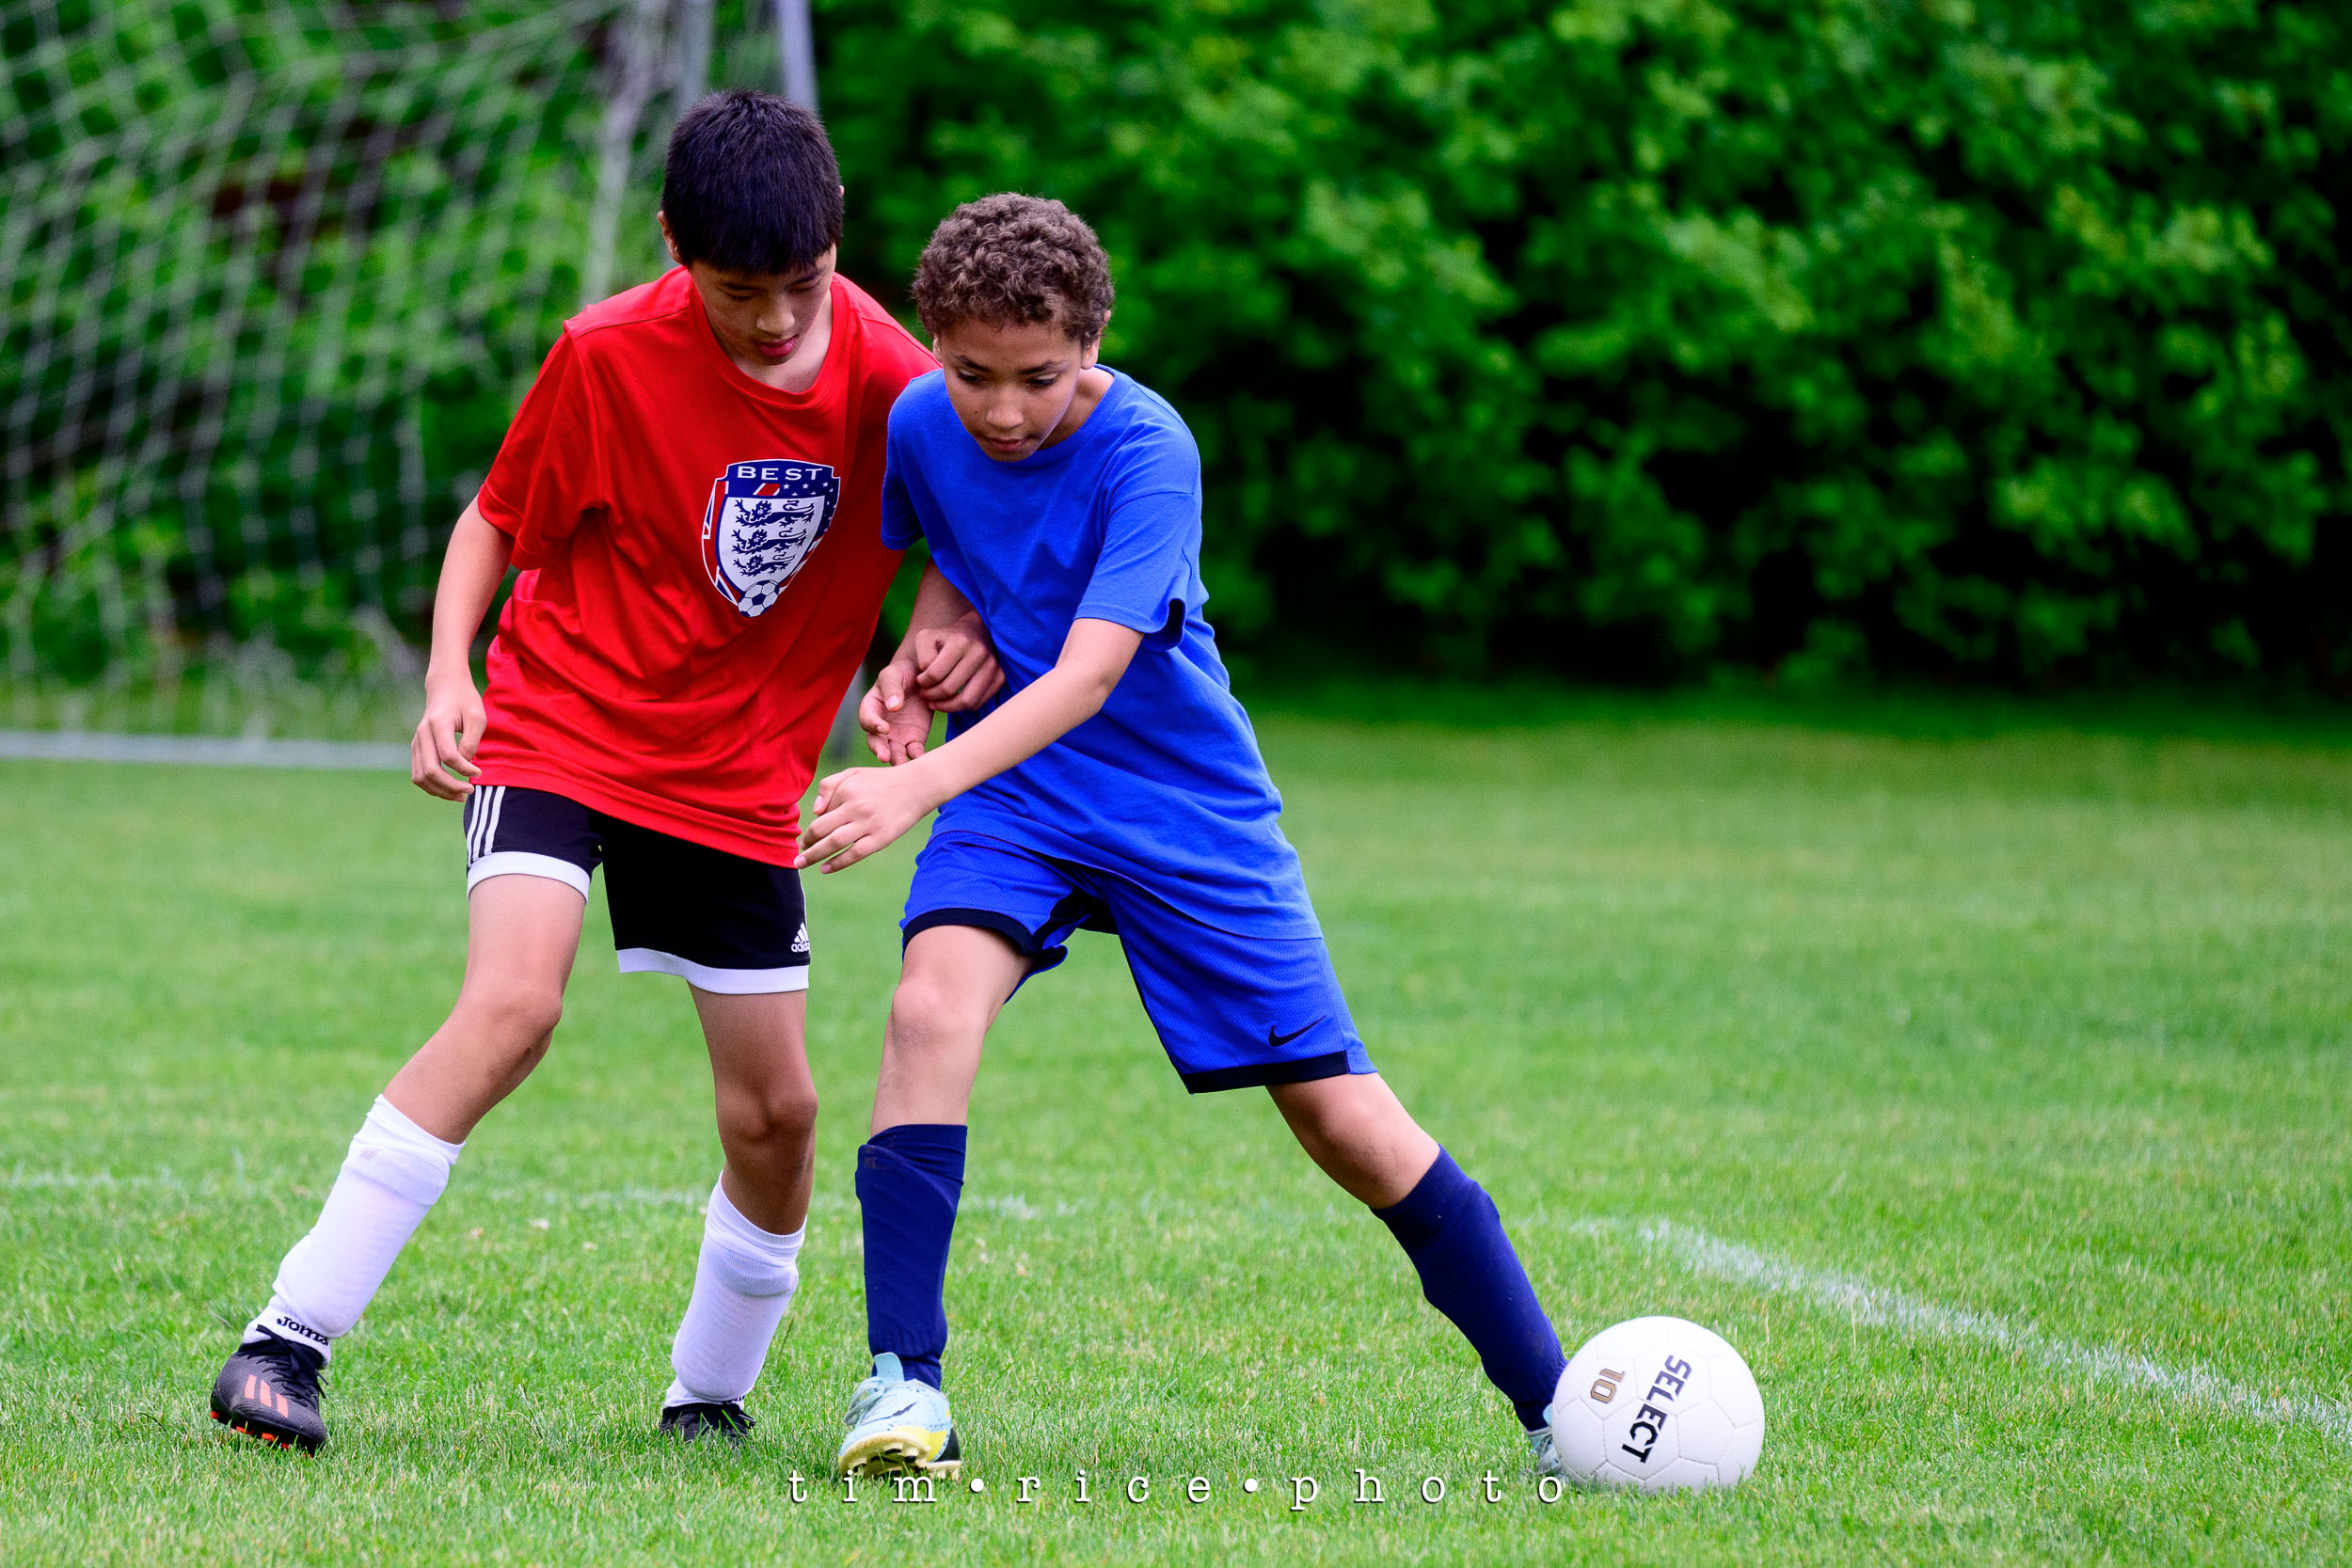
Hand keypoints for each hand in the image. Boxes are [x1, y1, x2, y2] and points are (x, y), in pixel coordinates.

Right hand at [411, 669, 484, 799]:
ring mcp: (416, 742)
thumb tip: (465, 764)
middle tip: (471, 791)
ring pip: (420, 777)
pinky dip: (432, 786)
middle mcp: (422, 735)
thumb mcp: (477, 717)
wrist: (445, 686)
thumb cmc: (465, 700)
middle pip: (430, 771)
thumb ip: (471, 741)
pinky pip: (418, 774)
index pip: (448, 756)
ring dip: (440, 791)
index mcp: (438, 725)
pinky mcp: (416, 748)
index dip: (465, 770)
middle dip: (451, 787)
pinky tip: (450, 788)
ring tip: (460, 795)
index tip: (480, 773)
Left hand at [796, 763, 934, 872]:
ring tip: (802, 863)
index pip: (820, 814)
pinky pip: (854, 854)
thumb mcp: (853, 774)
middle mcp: (855, 807)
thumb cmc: (882, 781)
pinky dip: (837, 863)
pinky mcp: (881, 838)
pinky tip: (825, 868)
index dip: (810, 829)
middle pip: (821, 830)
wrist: (918, 786)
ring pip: (834, 843)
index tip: (806, 839)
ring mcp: (869, 824)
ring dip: (814, 855)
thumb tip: (815, 811)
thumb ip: (829, 786)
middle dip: (806, 844)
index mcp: (847, 791)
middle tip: (798, 855)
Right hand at [858, 657, 936, 764]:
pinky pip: (914, 752)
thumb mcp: (894, 674)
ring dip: (897, 760)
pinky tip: (923, 760)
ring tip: (902, 766)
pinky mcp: (914, 740)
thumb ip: (892, 688)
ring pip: (894, 752)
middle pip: (876, 741)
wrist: (921, 678)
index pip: (867, 719)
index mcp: (871, 708)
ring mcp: (897, 736)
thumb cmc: (902, 673)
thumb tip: (893, 707)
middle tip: (885, 757)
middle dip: (880, 750)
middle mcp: (881, 726)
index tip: (884, 728)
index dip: (873, 724)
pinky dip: (918, 757)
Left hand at [911, 612, 1003, 712]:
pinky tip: (952, 702)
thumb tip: (928, 679)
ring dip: (947, 707)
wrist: (977, 631)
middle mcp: (979, 653)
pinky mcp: (1000, 677)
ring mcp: (993, 666)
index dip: (923, 683)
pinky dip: (962, 707)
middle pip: (950, 688)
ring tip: (936, 703)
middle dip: (932, 696)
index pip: (935, 673)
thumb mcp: (928, 637)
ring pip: (966, 701)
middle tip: (925, 695)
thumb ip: (922, 656)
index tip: (920, 682)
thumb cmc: (947, 637)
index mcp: (960, 641)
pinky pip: (978, 703)